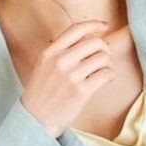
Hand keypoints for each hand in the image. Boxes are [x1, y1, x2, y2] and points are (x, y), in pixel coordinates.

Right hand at [19, 18, 115, 137]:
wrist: (35, 120)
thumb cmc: (41, 95)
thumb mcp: (43, 67)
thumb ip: (60, 53)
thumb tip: (86, 42)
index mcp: (50, 52)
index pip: (76, 29)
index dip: (94, 25)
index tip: (104, 26)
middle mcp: (61, 60)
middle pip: (95, 42)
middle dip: (105, 48)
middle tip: (105, 58)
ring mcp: (71, 76)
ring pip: (103, 58)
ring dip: (108, 63)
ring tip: (104, 71)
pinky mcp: (82, 91)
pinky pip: (106, 74)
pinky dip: (110, 75)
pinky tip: (106, 79)